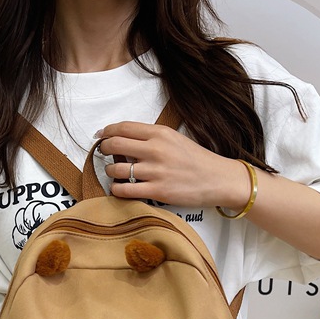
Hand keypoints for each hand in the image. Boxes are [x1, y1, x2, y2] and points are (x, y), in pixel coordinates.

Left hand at [99, 121, 247, 208]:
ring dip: (110, 172)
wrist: (218, 179)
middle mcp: (155, 150)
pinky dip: (116, 189)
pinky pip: (124, 189)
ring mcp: (155, 171)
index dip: (106, 132)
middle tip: (104, 155)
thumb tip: (125, 140)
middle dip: (104, 150)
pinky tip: (120, 188)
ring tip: (115, 173)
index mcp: (160, 133)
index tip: (101, 137)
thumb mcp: (175, 139)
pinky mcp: (157, 191)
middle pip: (114, 145)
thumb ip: (151, 138)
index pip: (123, 127)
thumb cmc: (197, 160)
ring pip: (116, 169)